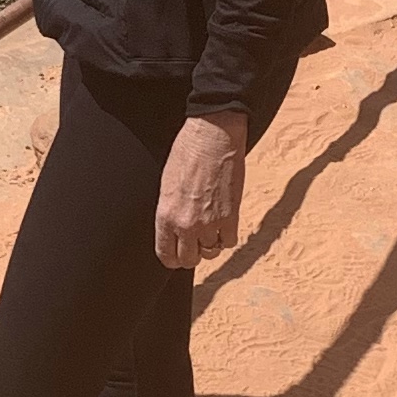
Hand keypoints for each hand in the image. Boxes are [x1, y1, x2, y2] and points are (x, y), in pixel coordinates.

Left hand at [156, 110, 246, 269]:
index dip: (172, 258)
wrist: (212, 136)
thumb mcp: (166, 185)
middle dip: (192, 254)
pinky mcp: (231, 216)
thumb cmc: (187, 152)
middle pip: (189, 260)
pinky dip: (227, 236)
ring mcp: (210, 222)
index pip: (166, 255)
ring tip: (210, 228)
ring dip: (210, 243)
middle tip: (195, 243)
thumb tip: (174, 230)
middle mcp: (186, 224)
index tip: (176, 254)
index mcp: (165, 216)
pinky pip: (229, 242)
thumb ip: (169, 212)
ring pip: (210, 252)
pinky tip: (224, 223)